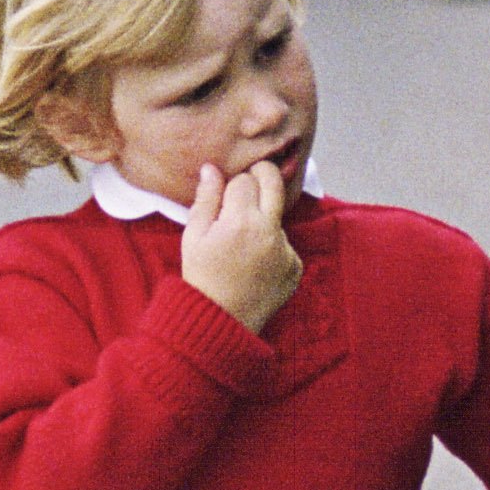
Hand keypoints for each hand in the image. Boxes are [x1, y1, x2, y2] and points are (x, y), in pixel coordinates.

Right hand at [181, 159, 302, 334]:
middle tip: (248, 181)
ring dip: (262, 218)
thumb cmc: (202, 277)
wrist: (221, 321)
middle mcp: (269, 232)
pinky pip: (284, 243)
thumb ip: (205, 198)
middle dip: (261, 174)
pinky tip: (252, 262)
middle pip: (274, 182)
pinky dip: (270, 245)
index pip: (245, 179)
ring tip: (240, 243)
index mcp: (241, 221)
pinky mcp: (296, 266)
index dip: (232, 183)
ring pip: (277, 216)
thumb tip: (211, 168)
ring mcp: (286, 250)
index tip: (225, 193)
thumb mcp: (193, 236)